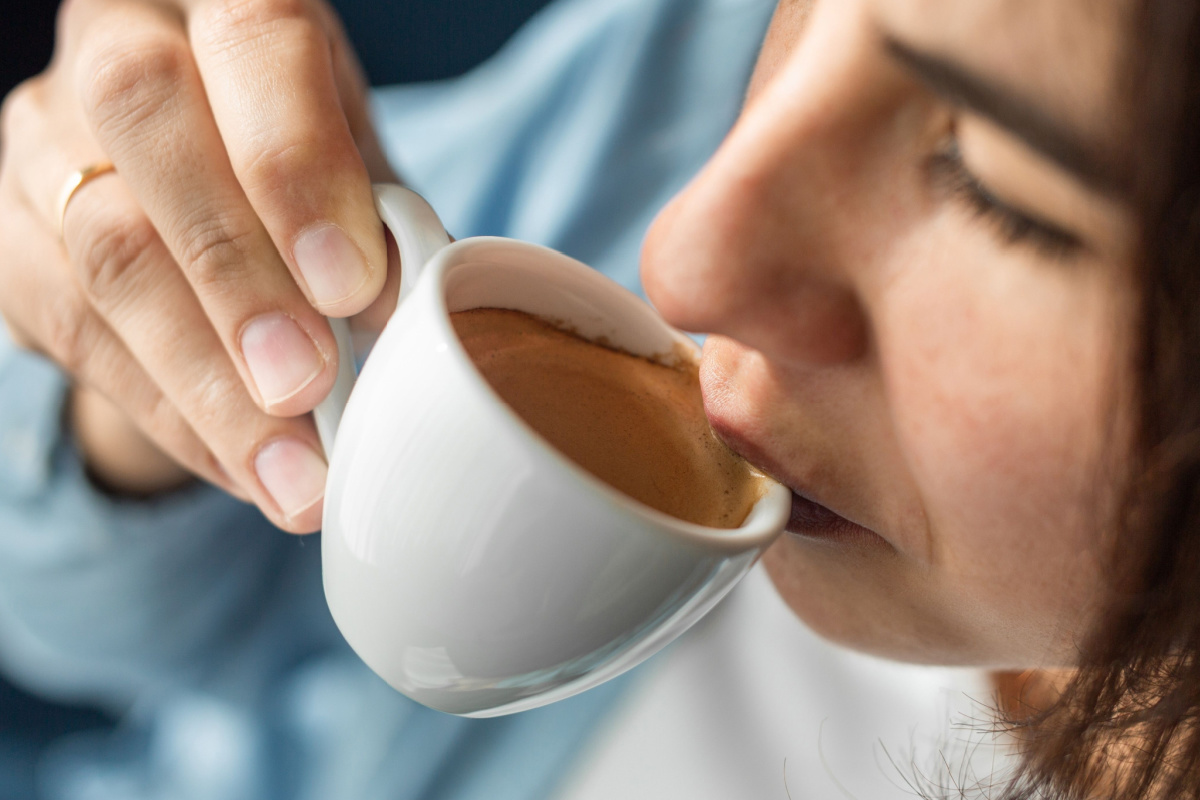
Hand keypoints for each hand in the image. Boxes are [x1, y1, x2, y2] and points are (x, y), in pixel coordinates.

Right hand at [0, 0, 398, 531]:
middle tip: (307, 386)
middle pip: (146, 127)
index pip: (253, 42)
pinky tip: (244, 467)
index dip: (297, 165)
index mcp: (222, 0)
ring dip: (206, 386)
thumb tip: (409, 314)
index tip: (352, 285)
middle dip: (236, 276)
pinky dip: (173, 416)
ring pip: (103, 254)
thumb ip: (377, 212)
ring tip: (295, 475)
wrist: (197, 177)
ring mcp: (44, 140)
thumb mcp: (353, 155)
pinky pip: (74, 335)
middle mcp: (116, 43)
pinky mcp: (10, 238)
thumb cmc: (297, 152)